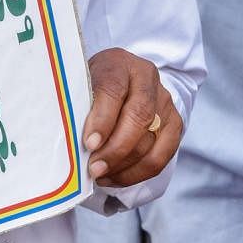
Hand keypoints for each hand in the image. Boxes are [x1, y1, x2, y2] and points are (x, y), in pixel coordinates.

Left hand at [83, 49, 182, 187]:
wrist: (120, 85)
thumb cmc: (90, 91)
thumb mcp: (79, 89)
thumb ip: (76, 108)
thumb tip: (69, 142)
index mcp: (118, 64)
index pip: (113, 90)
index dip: (102, 120)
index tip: (89, 144)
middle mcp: (147, 79)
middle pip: (139, 117)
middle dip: (115, 149)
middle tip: (94, 168)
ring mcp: (164, 102)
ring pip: (151, 140)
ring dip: (123, 165)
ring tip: (100, 175)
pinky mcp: (174, 124)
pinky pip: (160, 157)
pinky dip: (136, 174)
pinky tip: (114, 178)